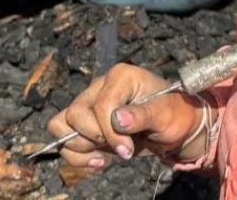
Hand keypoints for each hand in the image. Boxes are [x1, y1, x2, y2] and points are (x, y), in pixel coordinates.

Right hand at [47, 63, 199, 168]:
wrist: (174, 128)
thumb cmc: (173, 115)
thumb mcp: (166, 115)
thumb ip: (143, 116)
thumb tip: (118, 119)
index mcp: (121, 77)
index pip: (101, 105)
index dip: (110, 132)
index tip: (127, 149)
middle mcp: (100, 87)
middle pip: (75, 114)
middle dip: (95, 138)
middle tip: (121, 149)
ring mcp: (89, 104)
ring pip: (62, 126)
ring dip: (82, 148)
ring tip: (107, 155)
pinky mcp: (85, 123)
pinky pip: (64, 139)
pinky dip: (77, 156)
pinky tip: (99, 161)